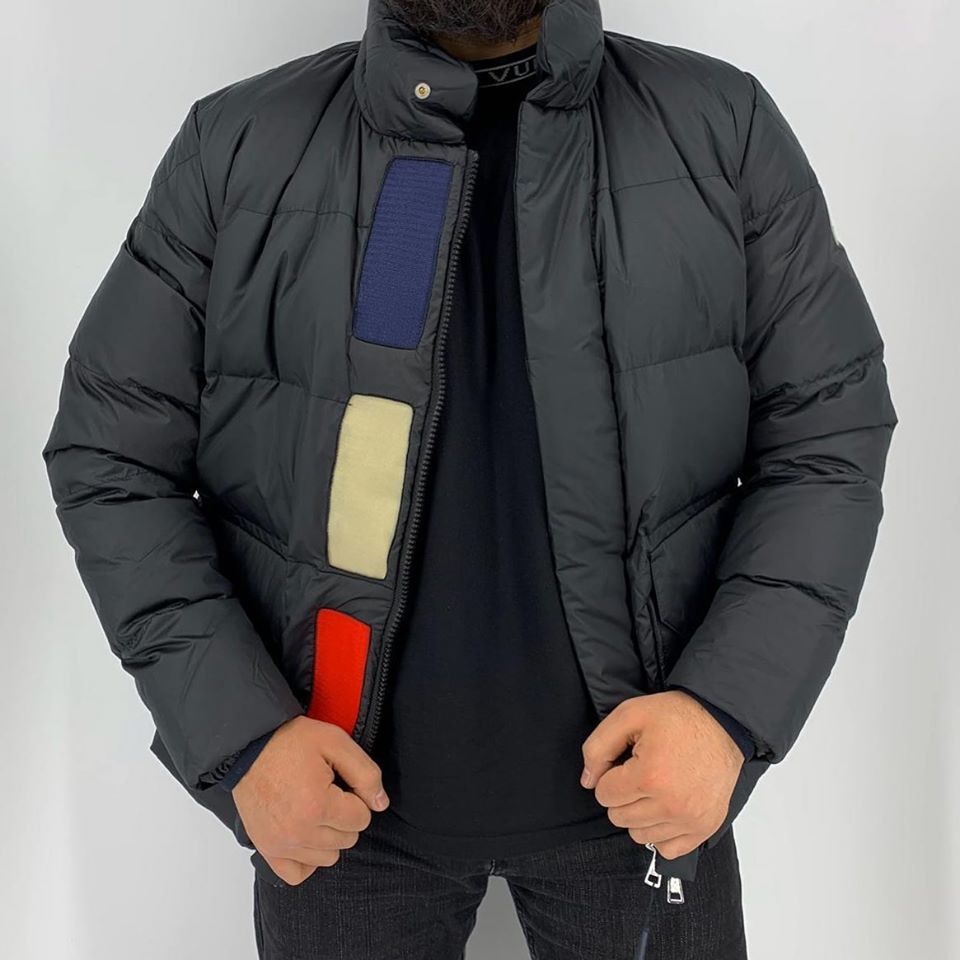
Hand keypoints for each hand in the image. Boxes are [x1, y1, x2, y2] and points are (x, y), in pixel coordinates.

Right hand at [233, 715, 388, 884]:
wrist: (249, 747)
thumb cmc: (290, 742)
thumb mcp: (336, 743)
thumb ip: (366, 774)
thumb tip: (381, 803)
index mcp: (318, 805)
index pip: (362, 819)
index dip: (356, 798)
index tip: (341, 784)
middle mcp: (298, 832)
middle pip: (347, 839)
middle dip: (345, 817)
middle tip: (328, 793)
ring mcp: (280, 844)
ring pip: (328, 857)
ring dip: (329, 837)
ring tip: (315, 809)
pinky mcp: (267, 850)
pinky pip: (298, 874)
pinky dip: (307, 859)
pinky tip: (306, 835)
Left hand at [580, 690, 742, 859]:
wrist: (722, 722)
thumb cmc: (678, 717)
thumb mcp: (629, 715)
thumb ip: (598, 747)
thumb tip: (588, 780)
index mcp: (649, 776)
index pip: (604, 795)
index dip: (610, 776)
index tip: (626, 763)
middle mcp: (671, 805)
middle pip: (619, 817)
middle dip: (623, 795)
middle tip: (641, 772)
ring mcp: (690, 820)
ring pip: (640, 835)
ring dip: (640, 814)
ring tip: (655, 788)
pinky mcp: (705, 828)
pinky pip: (668, 849)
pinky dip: (662, 832)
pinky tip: (666, 807)